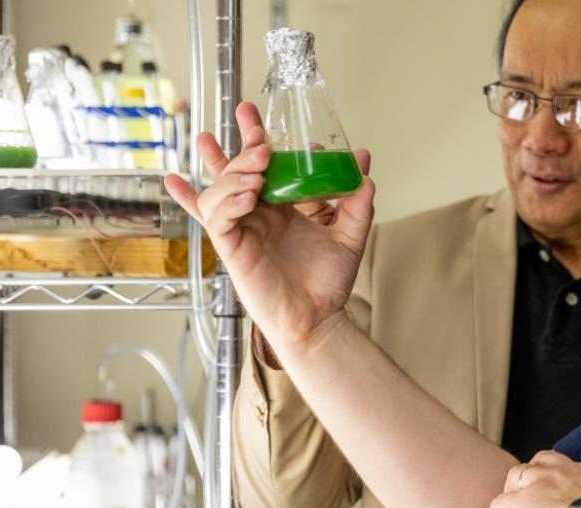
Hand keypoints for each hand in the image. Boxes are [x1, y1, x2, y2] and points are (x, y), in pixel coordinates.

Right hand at [164, 102, 375, 350]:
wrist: (320, 319)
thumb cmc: (328, 282)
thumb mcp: (350, 234)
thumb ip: (357, 201)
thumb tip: (363, 164)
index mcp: (280, 206)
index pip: (263, 166)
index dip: (258, 139)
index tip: (264, 119)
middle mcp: (257, 214)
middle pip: (235, 170)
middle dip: (238, 141)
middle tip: (246, 115)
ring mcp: (242, 229)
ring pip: (221, 189)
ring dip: (235, 170)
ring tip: (258, 166)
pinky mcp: (232, 248)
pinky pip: (217, 219)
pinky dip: (226, 201)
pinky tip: (245, 192)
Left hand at [484, 451, 580, 507]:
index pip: (571, 469)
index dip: (560, 482)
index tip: (559, 499)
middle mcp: (567, 472)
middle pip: (541, 461)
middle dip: (533, 477)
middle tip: (531, 500)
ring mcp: (543, 483)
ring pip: (516, 475)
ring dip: (512, 494)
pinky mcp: (523, 502)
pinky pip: (497, 507)